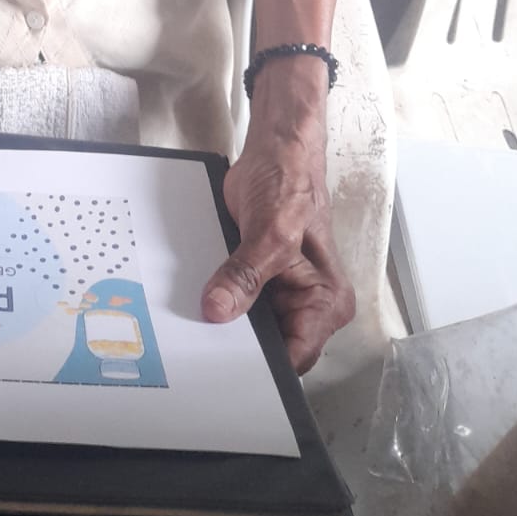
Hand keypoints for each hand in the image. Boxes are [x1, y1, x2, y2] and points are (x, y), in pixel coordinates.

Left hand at [200, 63, 354, 373]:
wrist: (275, 148)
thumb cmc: (289, 182)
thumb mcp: (271, 231)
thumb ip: (246, 275)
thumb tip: (218, 311)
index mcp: (326, 302)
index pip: (295, 356)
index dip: (262, 365)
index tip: (223, 367)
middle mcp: (308, 305)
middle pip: (270, 346)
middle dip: (237, 344)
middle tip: (198, 348)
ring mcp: (281, 293)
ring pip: (248, 326)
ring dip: (223, 321)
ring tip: (190, 325)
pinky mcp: (257, 278)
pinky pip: (234, 301)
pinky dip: (216, 299)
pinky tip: (193, 300)